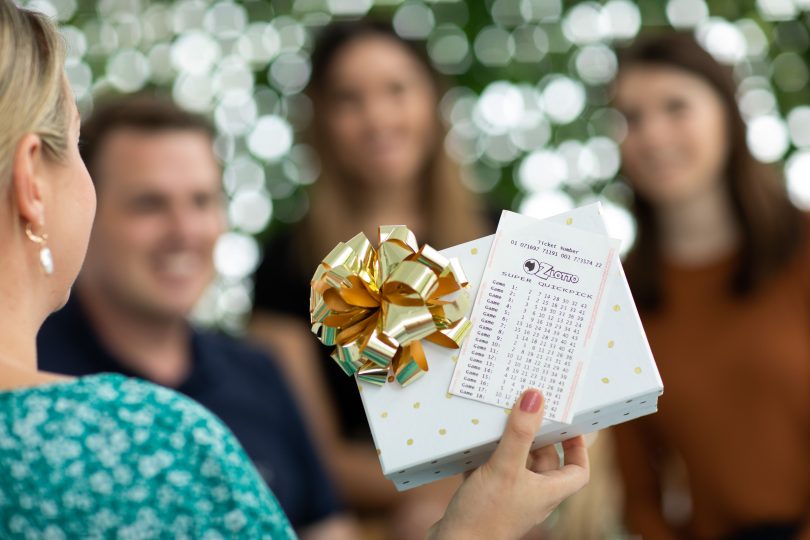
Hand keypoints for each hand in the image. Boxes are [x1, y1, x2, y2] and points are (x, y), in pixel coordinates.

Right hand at [427, 389, 589, 539]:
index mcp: (547, 491)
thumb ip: (520, 432)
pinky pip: (492, 470)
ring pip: (516, 463)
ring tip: (502, 418)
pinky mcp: (486, 497)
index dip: (578, 448)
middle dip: (538, 436)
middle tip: (530, 411)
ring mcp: (508, 497)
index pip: (578, 471)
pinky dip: (486, 454)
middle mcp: (532, 495)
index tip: (570, 425)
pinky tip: (475, 441)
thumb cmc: (486, 516)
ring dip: (510, 442)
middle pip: (545, 461)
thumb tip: (536, 397)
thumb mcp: (505, 467)